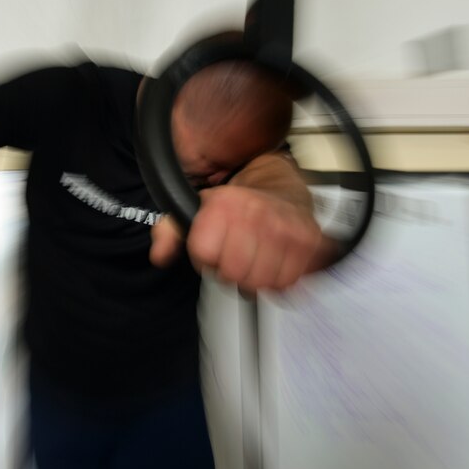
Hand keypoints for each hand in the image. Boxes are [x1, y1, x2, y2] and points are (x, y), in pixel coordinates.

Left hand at [150, 186, 327, 292]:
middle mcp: (256, 215)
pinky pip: (288, 282)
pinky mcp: (309, 243)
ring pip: (261, 282)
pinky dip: (280, 280)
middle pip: (234, 274)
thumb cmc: (237, 202)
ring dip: (256, 278)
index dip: (205, 258)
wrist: (280, 186)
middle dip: (231, 271)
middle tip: (235, 256)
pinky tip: (274, 264)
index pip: (205, 255)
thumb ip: (169, 231)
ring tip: (254, 260)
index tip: (212, 248)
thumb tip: (160, 255)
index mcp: (225, 205)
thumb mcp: (193, 208)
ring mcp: (285, 229)